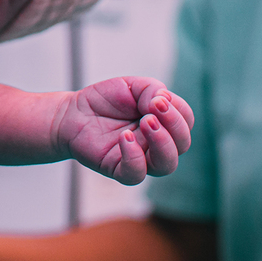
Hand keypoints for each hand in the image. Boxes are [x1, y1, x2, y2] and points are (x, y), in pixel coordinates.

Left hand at [54, 76, 192, 184]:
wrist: (74, 112)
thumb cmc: (105, 100)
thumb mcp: (132, 86)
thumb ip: (153, 90)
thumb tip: (164, 103)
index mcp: (163, 122)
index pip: (187, 122)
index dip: (179, 110)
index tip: (159, 97)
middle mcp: (156, 143)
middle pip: (182, 144)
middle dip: (174, 124)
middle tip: (154, 108)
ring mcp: (140, 157)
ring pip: (166, 164)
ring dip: (162, 142)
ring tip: (146, 122)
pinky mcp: (119, 168)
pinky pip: (135, 174)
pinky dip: (134, 157)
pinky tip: (125, 138)